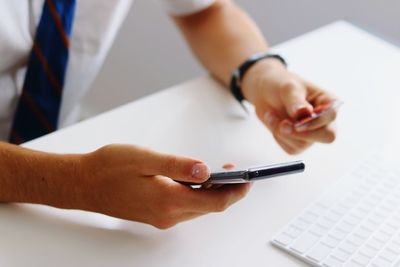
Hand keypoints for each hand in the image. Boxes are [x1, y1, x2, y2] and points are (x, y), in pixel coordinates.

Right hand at [75, 144, 250, 228]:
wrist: (83, 183)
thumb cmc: (109, 168)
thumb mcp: (145, 159)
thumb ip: (178, 165)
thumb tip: (206, 169)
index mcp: (168, 201)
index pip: (215, 202)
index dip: (236, 191)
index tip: (249, 179)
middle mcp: (168, 214)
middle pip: (210, 206)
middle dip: (229, 190)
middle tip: (238, 172)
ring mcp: (162, 217)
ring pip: (198, 207)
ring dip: (213, 191)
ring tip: (221, 172)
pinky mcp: (156, 214)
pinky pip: (186, 206)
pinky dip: (198, 194)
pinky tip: (197, 179)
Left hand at [241, 59, 337, 153]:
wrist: (265, 93)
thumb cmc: (280, 85)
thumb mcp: (287, 88)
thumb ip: (295, 100)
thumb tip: (304, 112)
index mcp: (328, 102)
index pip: (332, 115)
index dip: (316, 120)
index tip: (296, 118)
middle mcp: (324, 120)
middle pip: (327, 137)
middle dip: (303, 134)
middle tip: (282, 126)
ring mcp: (313, 133)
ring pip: (302, 143)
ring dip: (281, 131)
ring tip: (270, 114)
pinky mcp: (299, 143)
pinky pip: (290, 148)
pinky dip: (278, 136)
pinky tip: (273, 121)